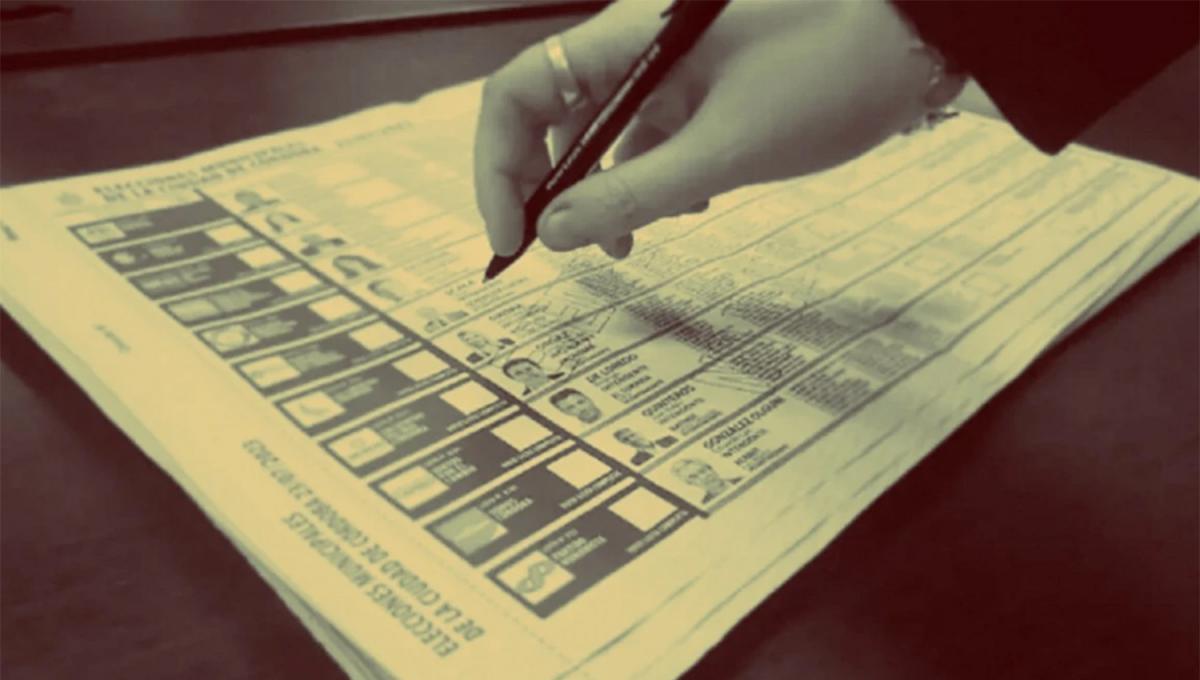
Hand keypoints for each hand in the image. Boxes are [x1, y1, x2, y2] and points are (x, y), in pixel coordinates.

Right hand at [474, 0, 956, 259]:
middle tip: (561, 250)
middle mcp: (636, 44)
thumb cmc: (830, 76)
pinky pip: (653, 135)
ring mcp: (670, 64)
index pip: (519, 91)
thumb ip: (633, 194)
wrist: (920, 45)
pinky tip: (687, 206)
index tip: (511, 237)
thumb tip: (553, 235)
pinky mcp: (703, 85)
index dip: (499, 166)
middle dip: (551, 187)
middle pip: (553, 114)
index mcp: (627, 35)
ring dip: (607, 192)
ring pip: (604, 133)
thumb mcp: (726, 149)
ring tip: (631, 244)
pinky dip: (655, 177)